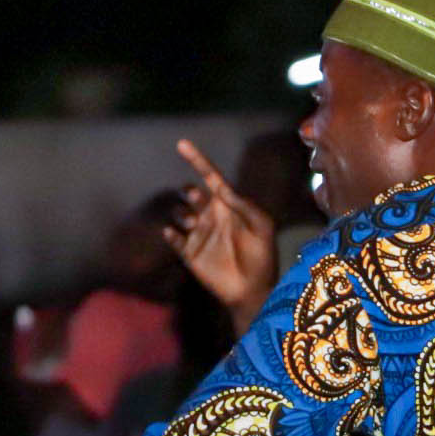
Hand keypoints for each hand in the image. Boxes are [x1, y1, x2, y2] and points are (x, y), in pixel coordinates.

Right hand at [168, 139, 277, 332]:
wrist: (254, 291)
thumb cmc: (263, 257)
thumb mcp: (262, 226)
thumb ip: (244, 205)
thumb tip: (221, 188)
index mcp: (229, 206)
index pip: (211, 178)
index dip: (197, 160)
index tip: (181, 144)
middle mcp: (211, 216)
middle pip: (191, 193)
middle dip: (191, 193)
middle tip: (199, 201)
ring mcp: (198, 234)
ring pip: (179, 212)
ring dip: (182, 214)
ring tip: (194, 224)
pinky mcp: (189, 252)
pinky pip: (173, 237)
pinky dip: (171, 234)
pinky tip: (176, 235)